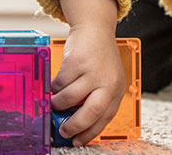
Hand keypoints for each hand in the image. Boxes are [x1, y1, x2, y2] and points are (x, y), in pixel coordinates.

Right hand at [48, 25, 127, 144]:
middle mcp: (108, 82)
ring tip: (54, 102)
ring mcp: (93, 72)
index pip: (105, 118)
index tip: (77, 141)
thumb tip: (75, 122)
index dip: (89, 133)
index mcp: (117, 90)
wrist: (95, 30)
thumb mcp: (105, 80)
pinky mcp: (77, 62)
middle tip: (62, 130)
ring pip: (70, 98)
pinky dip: (54, 87)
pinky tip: (54, 84)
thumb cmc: (99, 57)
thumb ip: (95, 99)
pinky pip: (60, 83)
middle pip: (90, 113)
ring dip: (58, 103)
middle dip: (73, 125)